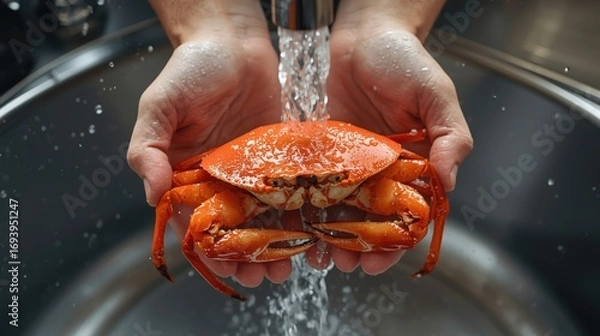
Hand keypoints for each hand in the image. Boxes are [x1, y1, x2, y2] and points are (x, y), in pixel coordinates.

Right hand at [127, 2, 292, 286]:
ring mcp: (255, 168)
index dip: (211, 250)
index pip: (197, 222)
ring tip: (292, 262)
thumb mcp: (160, 105)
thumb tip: (149, 193)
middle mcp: (223, 177)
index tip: (228, 269)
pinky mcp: (283, 155)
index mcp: (189, 174)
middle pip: (236, 228)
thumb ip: (147, 147)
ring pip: (267, 216)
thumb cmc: (193, 68)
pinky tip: (313, 229)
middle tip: (268, 274)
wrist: (234, 40)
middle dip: (250, 256)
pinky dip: (301, 212)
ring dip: (277, 242)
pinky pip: (293, 189)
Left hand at [314, 0, 472, 274]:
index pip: (407, 214)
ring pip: (339, 209)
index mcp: (412, 164)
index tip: (380, 263)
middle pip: (369, 220)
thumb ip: (450, 137)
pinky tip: (297, 225)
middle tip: (345, 264)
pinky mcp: (321, 150)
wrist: (363, 33)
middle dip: (359, 248)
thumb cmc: (404, 59)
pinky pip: (313, 184)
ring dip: (330, 235)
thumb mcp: (436, 94)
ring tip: (320, 255)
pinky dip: (307, 207)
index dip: (395, 242)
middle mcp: (379, 169)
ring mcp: (348, 162)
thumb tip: (448, 182)